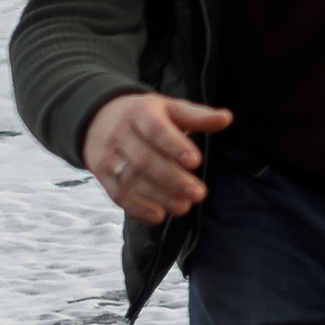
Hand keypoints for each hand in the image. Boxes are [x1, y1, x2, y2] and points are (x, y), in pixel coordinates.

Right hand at [82, 91, 231, 224]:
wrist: (98, 119)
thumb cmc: (144, 115)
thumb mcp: (169, 108)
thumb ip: (197, 116)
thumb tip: (226, 119)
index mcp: (141, 113)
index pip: (157, 129)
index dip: (175, 146)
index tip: (195, 161)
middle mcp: (121, 134)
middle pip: (145, 160)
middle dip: (173, 179)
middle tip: (198, 193)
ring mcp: (109, 156)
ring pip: (132, 180)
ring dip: (159, 196)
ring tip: (184, 207)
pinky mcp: (102, 176)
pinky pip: (118, 195)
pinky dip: (138, 208)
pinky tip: (159, 215)